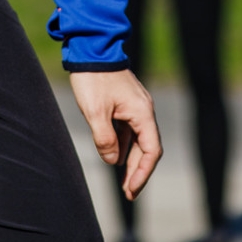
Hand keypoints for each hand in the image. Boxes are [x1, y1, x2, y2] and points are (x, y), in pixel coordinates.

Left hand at [69, 69, 161, 199]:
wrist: (90, 47)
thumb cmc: (93, 78)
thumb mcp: (95, 112)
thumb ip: (105, 140)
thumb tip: (112, 161)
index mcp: (142, 113)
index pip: (151, 151)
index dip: (143, 174)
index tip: (131, 191)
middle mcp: (144, 110)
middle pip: (146, 148)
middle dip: (137, 171)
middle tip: (128, 193)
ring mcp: (135, 106)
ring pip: (137, 139)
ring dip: (130, 160)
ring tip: (122, 181)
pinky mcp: (125, 102)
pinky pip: (128, 129)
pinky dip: (123, 144)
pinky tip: (114, 156)